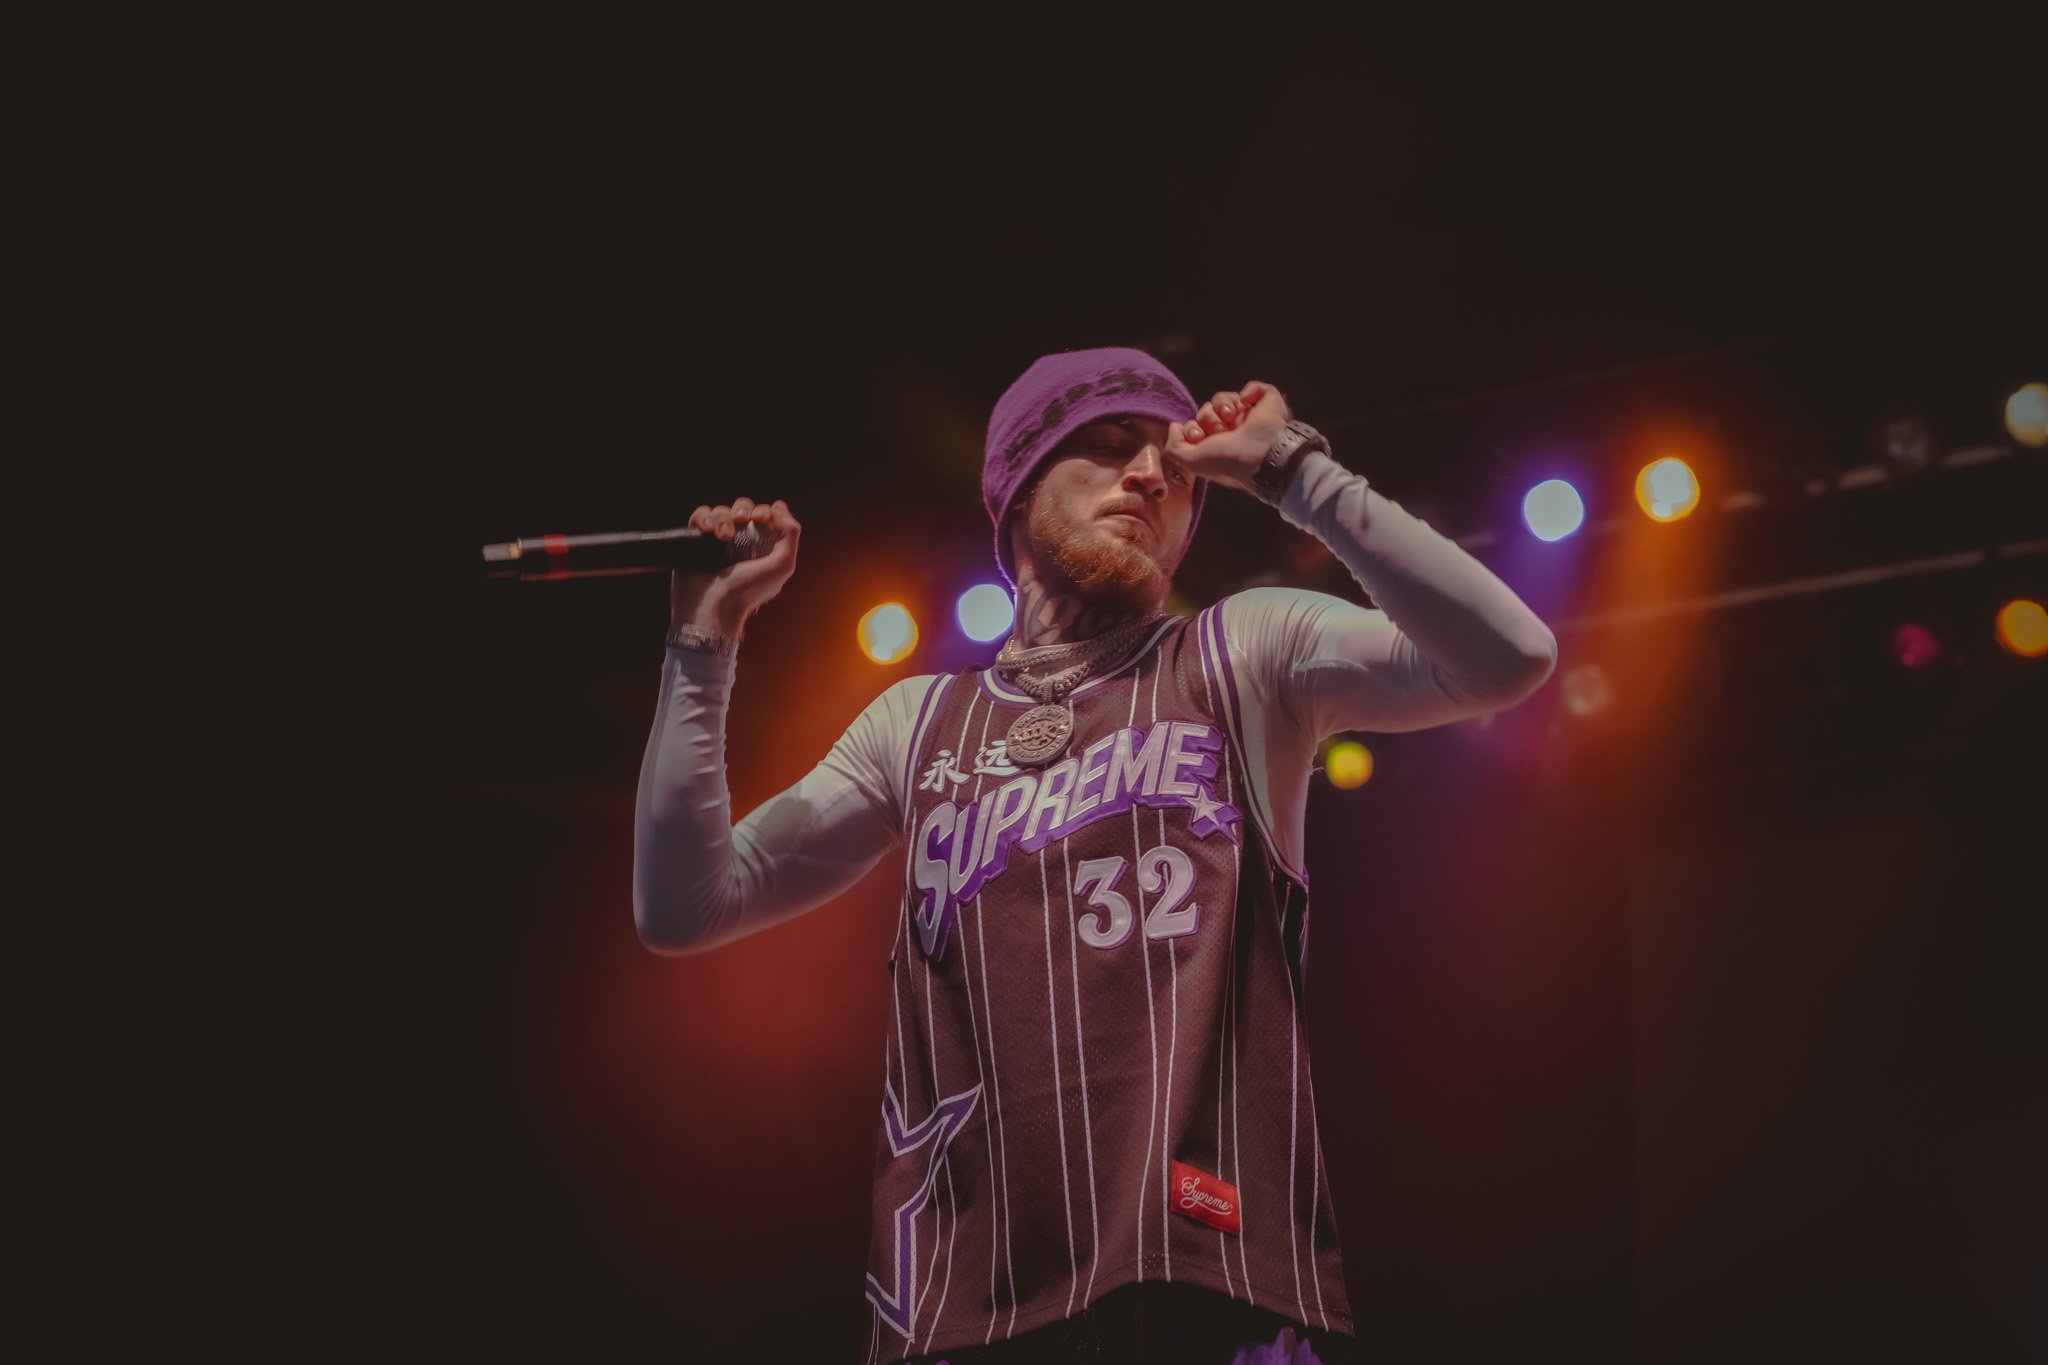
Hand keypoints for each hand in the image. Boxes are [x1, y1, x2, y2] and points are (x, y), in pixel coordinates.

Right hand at [669, 497, 801, 637]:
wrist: (712, 607)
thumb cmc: (748, 592)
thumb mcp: (782, 566)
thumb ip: (790, 535)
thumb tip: (779, 507)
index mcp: (761, 548)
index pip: (764, 516)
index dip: (764, 511)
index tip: (762, 518)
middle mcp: (739, 543)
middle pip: (742, 508)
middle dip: (744, 508)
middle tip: (743, 520)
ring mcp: (716, 542)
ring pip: (721, 511)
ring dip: (723, 518)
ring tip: (723, 536)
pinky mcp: (695, 542)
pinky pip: (700, 517)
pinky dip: (704, 518)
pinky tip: (707, 531)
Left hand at [1165, 381, 1293, 495]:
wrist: (1261, 453)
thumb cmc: (1228, 461)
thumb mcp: (1192, 462)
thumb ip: (1175, 448)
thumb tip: (1174, 426)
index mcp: (1218, 446)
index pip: (1197, 427)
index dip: (1192, 428)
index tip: (1197, 436)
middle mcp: (1233, 432)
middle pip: (1207, 411)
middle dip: (1207, 418)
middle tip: (1218, 430)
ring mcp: (1250, 416)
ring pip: (1225, 398)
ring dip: (1223, 406)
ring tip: (1230, 418)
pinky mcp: (1267, 403)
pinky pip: (1254, 388)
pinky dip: (1250, 391)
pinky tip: (1247, 403)